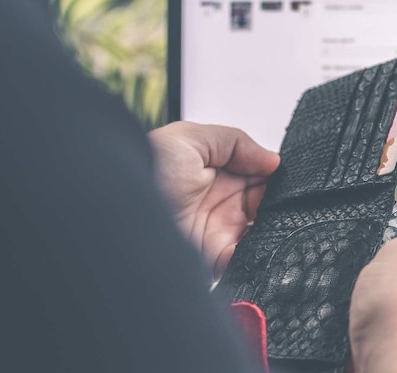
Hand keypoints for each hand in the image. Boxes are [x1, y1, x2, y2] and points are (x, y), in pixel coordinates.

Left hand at [149, 122, 279, 277]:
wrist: (113, 216)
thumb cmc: (144, 172)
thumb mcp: (189, 138)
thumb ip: (235, 142)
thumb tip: (273, 160)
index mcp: (215, 171)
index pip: (258, 173)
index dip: (273, 173)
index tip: (282, 173)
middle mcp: (219, 201)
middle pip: (266, 202)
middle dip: (278, 200)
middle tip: (279, 196)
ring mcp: (219, 231)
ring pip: (262, 230)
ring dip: (273, 224)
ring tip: (271, 215)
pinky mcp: (216, 258)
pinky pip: (247, 258)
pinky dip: (260, 250)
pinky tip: (261, 237)